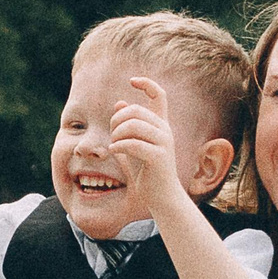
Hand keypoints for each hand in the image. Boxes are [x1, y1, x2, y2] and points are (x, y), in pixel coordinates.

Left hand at [107, 76, 186, 216]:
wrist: (162, 198)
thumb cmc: (147, 173)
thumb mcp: (134, 145)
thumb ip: (128, 126)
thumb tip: (119, 103)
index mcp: (161, 125)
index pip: (159, 95)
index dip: (147, 83)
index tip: (132, 80)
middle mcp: (165, 130)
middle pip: (136, 110)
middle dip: (117, 120)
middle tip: (113, 135)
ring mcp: (164, 143)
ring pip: (133, 125)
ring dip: (117, 134)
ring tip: (114, 145)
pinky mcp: (159, 157)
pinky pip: (132, 143)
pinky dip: (118, 146)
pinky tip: (114, 151)